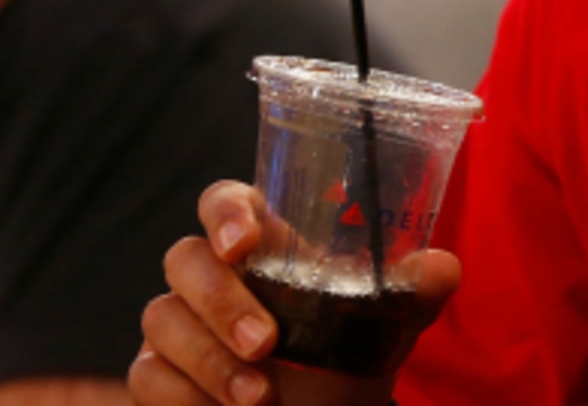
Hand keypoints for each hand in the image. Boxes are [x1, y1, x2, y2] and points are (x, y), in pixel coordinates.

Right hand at [129, 180, 460, 404]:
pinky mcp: (155, 374)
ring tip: (262, 398)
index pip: (225, 201)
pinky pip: (147, 375)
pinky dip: (185, 396)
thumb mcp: (386, 324)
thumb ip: (412, 291)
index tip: (245, 241)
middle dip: (222, 301)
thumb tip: (440, 268)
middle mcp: (209, 273)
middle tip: (268, 342)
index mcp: (261, 241)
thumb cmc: (345, 356)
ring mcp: (176, 323)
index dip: (226, 212)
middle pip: (184, 259)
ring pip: (161, 319)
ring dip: (210, 360)